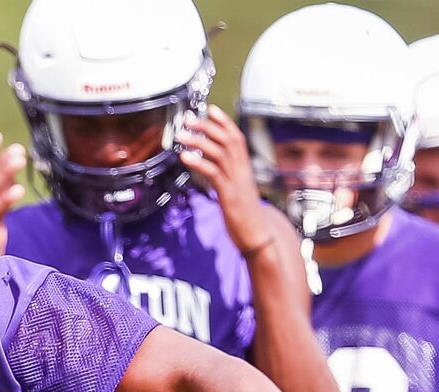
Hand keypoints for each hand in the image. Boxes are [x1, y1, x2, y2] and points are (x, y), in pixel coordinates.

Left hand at [178, 106, 269, 254]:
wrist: (257, 235)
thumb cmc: (245, 215)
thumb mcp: (237, 190)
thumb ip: (227, 176)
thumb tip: (213, 168)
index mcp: (245, 168)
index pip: (236, 137)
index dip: (224, 122)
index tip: (210, 109)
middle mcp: (242, 170)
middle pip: (227, 140)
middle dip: (207, 127)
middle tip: (188, 119)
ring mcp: (237, 181)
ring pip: (219, 153)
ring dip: (199, 141)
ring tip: (181, 135)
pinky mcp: (229, 195)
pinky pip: (213, 173)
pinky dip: (198, 162)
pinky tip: (184, 157)